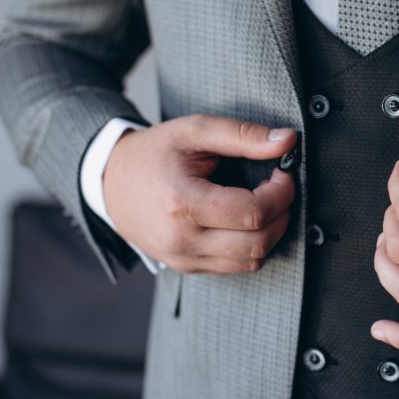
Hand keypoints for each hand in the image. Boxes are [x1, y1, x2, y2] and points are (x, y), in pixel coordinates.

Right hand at [103, 114, 296, 273]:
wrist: (110, 182)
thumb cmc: (154, 153)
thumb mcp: (196, 131)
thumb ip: (243, 135)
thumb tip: (288, 140)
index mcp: (182, 203)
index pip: (252, 213)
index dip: (280, 194)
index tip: (282, 174)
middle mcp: (181, 239)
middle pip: (257, 243)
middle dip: (281, 214)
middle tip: (278, 189)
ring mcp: (183, 258)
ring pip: (251, 261)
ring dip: (271, 233)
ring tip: (264, 204)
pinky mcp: (186, 268)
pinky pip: (235, 267)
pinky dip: (252, 246)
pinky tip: (246, 220)